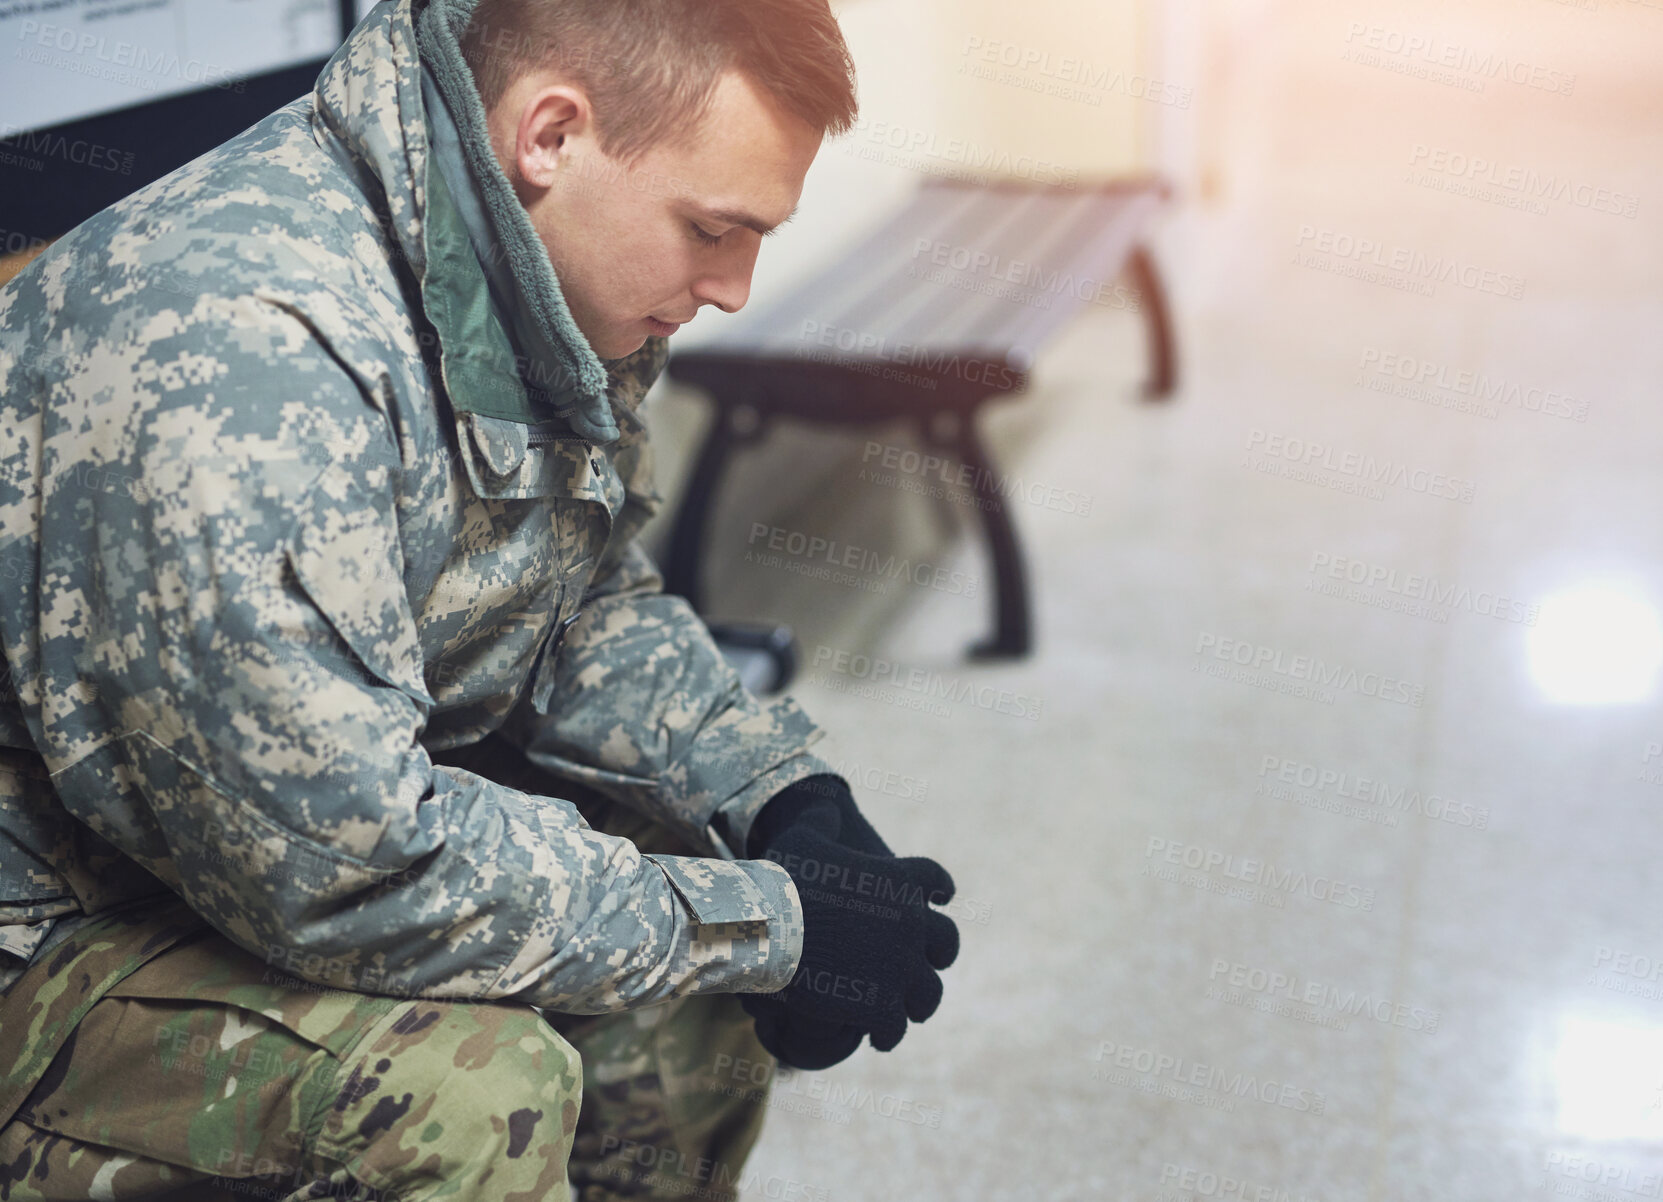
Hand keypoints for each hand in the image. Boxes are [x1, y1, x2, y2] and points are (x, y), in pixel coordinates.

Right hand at [744, 777, 958, 1066]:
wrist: (771, 928)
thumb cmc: (784, 881)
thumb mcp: (803, 839)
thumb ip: (821, 822)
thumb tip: (826, 806)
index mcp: (901, 881)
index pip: (935, 879)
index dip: (940, 888)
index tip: (944, 897)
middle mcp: (913, 925)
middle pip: (945, 943)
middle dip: (939, 954)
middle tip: (930, 964)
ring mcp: (902, 969)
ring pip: (928, 993)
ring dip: (919, 1001)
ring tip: (906, 1011)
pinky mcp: (882, 1006)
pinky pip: (896, 1026)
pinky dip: (890, 1032)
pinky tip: (880, 1037)